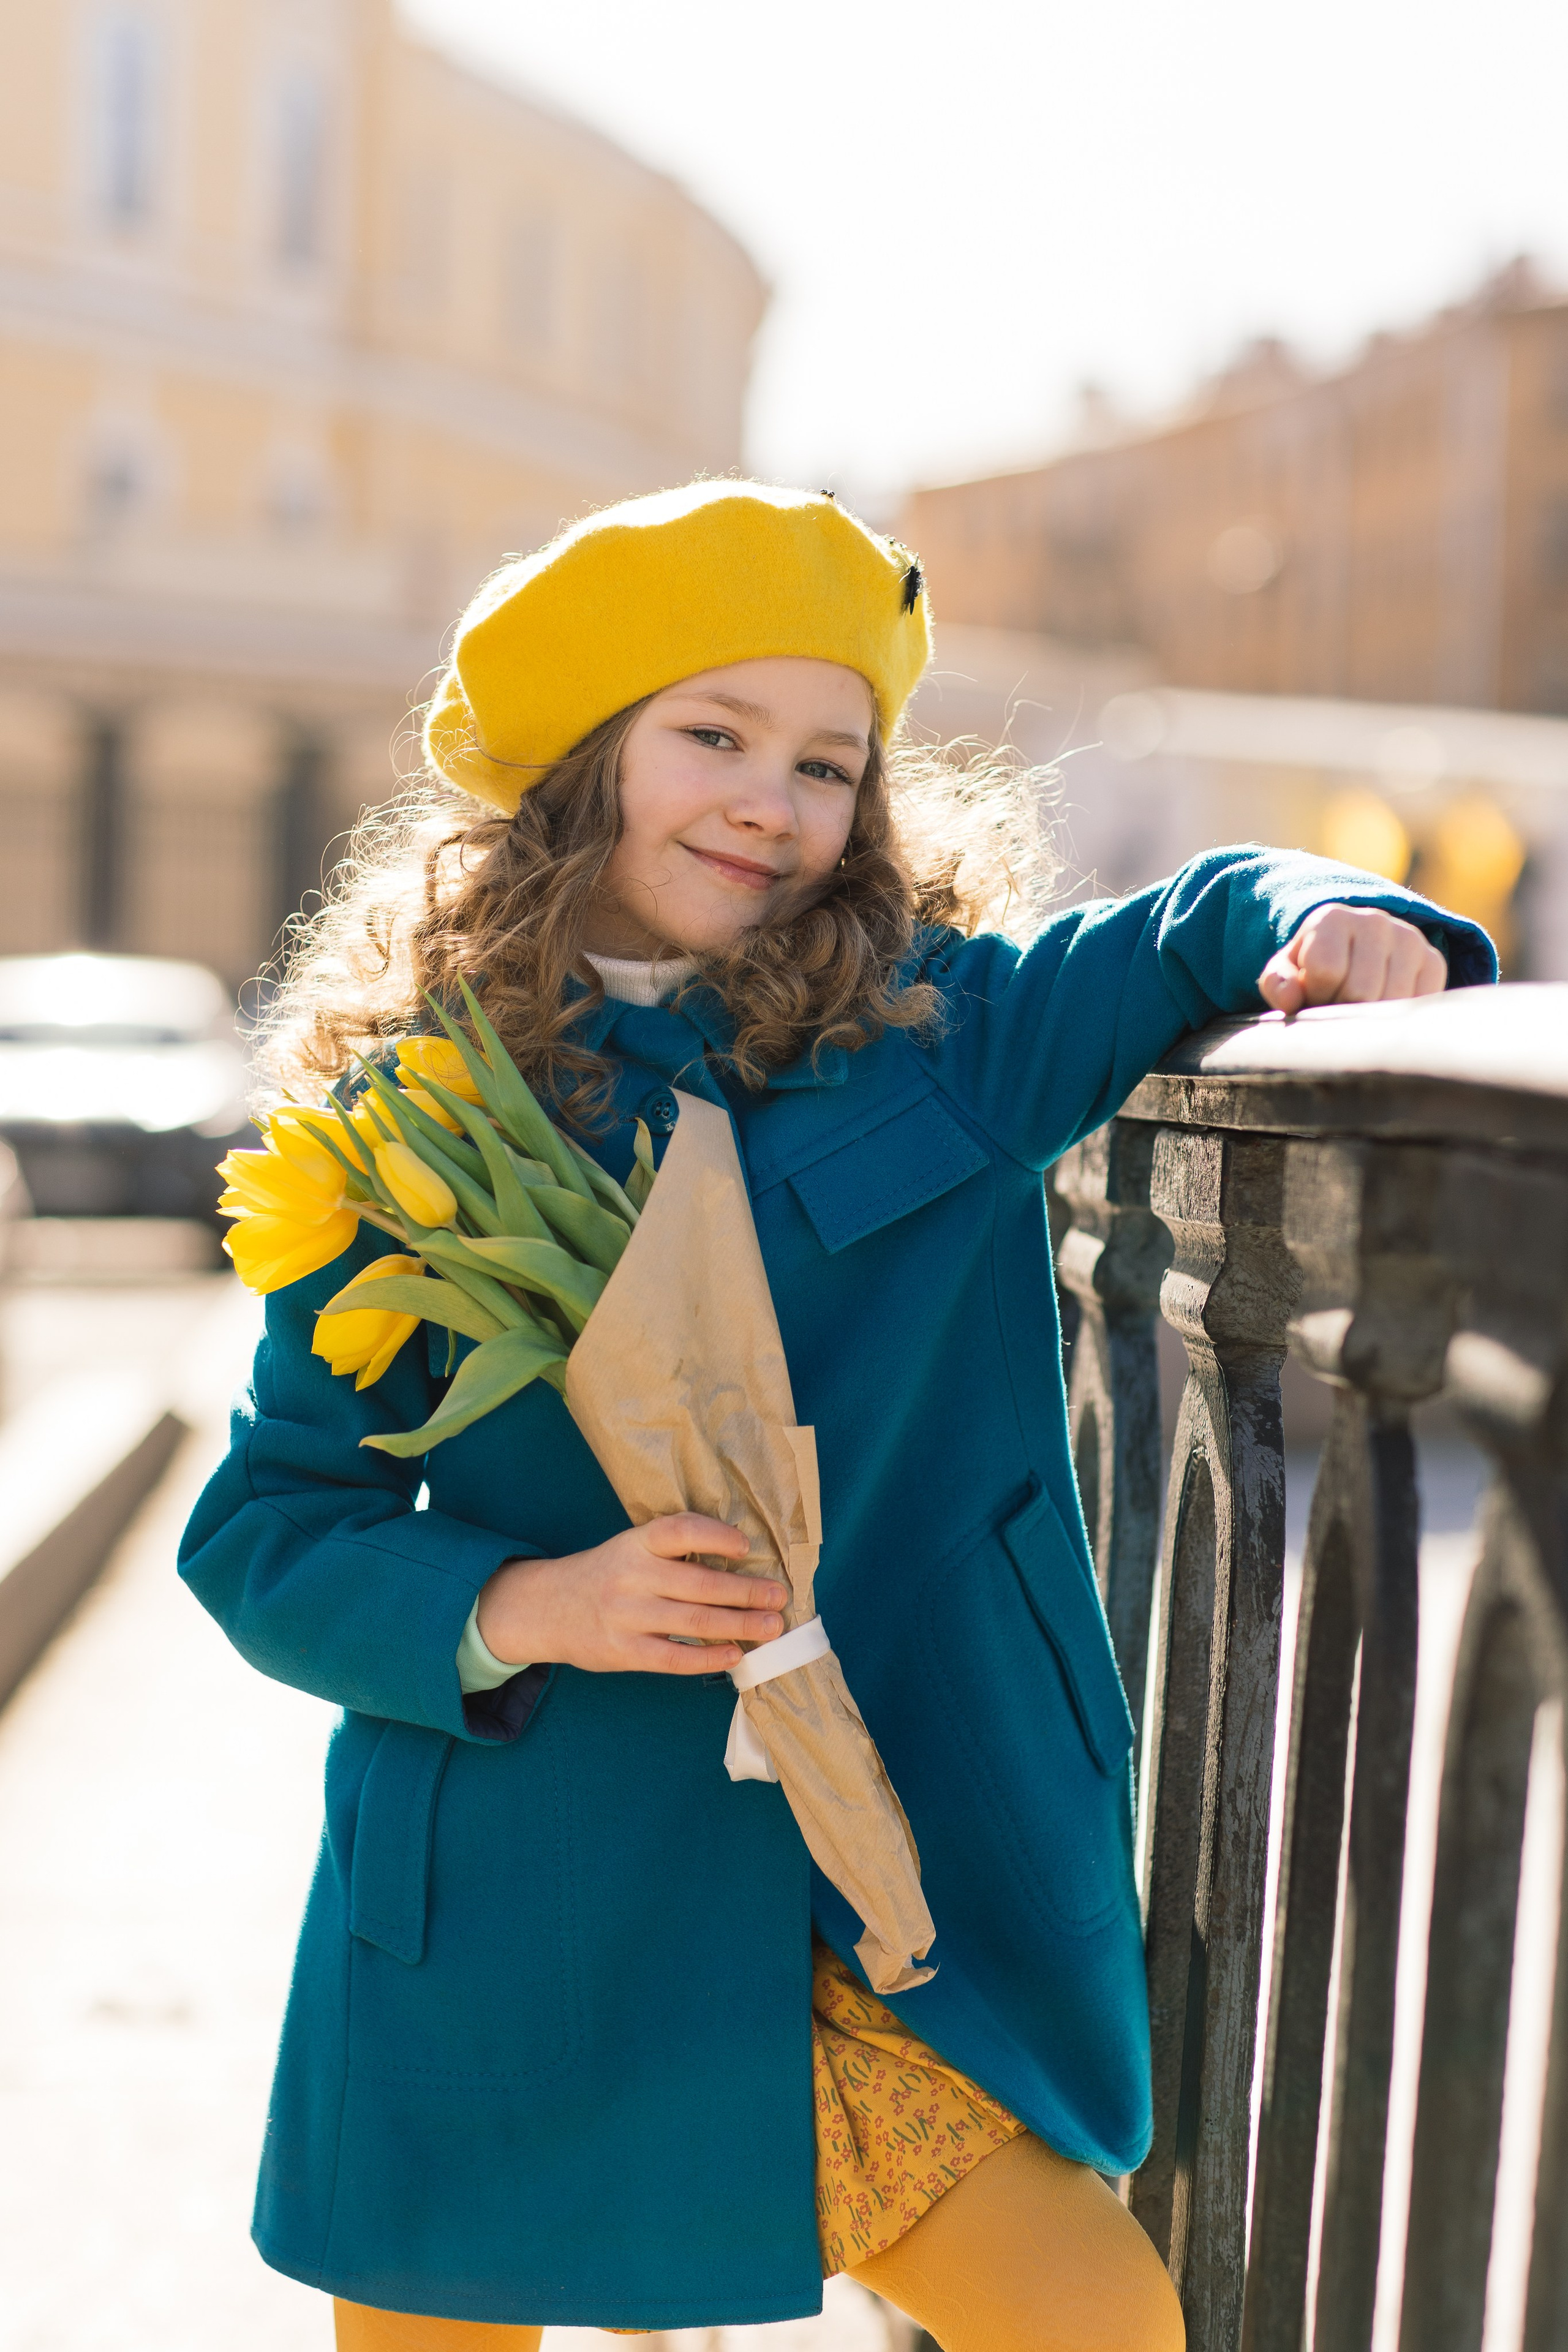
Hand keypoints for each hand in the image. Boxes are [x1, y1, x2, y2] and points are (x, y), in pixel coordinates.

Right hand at [474, 1513, 785, 1675]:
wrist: (547, 1608)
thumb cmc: (606, 1574)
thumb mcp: (631, 1548)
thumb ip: (673, 1552)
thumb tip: (738, 1563)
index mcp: (636, 1543)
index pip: (681, 1531)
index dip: (716, 1536)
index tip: (745, 1546)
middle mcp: (631, 1576)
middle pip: (699, 1584)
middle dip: (745, 1592)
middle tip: (778, 1597)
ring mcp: (626, 1616)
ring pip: (692, 1623)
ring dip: (738, 1626)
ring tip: (770, 1627)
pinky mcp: (622, 1651)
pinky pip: (672, 1658)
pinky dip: (707, 1658)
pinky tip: (733, 1655)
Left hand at [1258, 904, 1446, 1012]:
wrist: (1353, 954)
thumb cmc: (1312, 969)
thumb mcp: (1286, 974)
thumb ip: (1279, 984)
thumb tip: (1290, 1000)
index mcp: (1332, 918)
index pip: (1325, 969)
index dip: (1315, 994)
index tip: (1313, 993)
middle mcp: (1375, 921)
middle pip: (1360, 990)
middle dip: (1342, 1008)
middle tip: (1337, 1004)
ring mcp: (1409, 939)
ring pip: (1391, 1000)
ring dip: (1370, 1015)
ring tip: (1357, 1005)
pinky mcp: (1433, 960)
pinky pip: (1418, 1002)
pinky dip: (1397, 1015)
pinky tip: (1382, 1005)